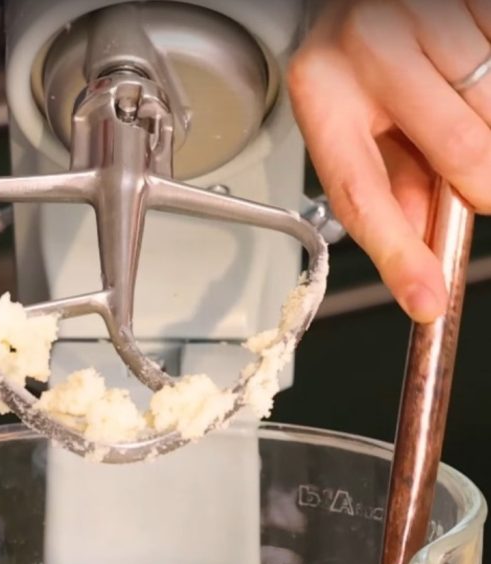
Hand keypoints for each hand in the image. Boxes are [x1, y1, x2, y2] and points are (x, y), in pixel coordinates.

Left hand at [288, 0, 490, 322]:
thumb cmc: (358, 68)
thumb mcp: (356, 133)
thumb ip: (391, 190)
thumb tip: (424, 254)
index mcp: (322, 93)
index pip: (362, 193)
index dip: (399, 254)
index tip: (426, 300)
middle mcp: (367, 46)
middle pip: (459, 150)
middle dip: (483, 186)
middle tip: (479, 190)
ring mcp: (421, 14)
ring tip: (460, 115)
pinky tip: (474, 82)